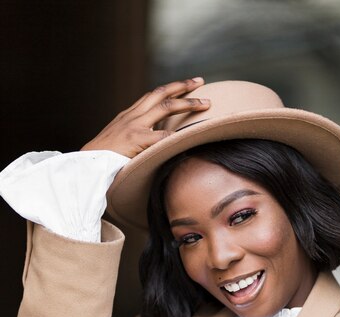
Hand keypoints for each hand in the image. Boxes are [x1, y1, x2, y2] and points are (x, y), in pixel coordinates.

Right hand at [80, 77, 209, 157]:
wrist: (87, 164)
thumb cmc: (103, 159)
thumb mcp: (120, 142)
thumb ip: (136, 138)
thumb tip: (154, 143)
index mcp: (129, 116)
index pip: (152, 96)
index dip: (170, 90)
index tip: (186, 86)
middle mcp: (132, 116)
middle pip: (161, 93)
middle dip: (183, 86)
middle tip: (201, 82)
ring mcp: (134, 126)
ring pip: (165, 107)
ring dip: (188, 103)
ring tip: (205, 103)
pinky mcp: (135, 140)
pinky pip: (162, 135)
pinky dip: (178, 134)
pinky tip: (192, 135)